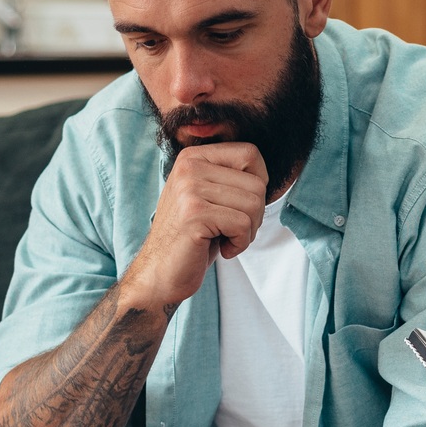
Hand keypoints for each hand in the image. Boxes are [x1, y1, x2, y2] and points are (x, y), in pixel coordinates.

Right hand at [123, 143, 268, 310]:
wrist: (160, 273)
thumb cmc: (194, 238)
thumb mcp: (210, 198)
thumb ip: (231, 179)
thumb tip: (265, 175)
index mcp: (193, 157)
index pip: (249, 154)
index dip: (258, 184)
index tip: (240, 207)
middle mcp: (189, 167)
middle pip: (257, 183)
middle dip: (255, 214)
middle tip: (232, 230)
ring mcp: (190, 189)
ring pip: (254, 205)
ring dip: (248, 231)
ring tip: (225, 239)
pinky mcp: (194, 214)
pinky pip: (242, 225)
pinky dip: (240, 244)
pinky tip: (222, 249)